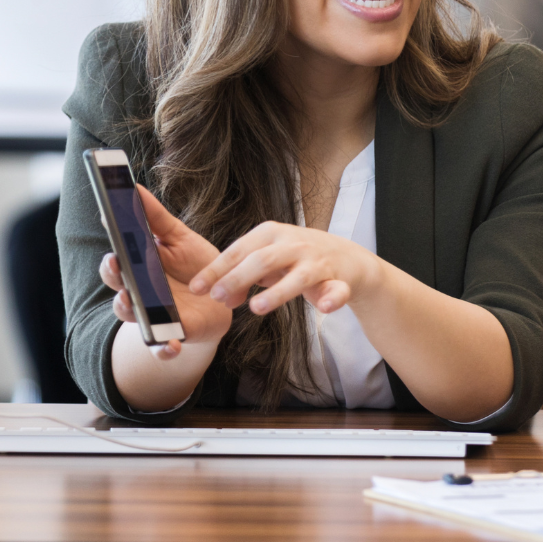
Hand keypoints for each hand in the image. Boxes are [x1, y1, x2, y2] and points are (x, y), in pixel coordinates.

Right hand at [100, 186, 229, 359]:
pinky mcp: (171, 336)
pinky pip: (161, 347)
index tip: (107, 232)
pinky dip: (163, 349)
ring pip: (130, 315)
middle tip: (117, 262)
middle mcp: (138, 293)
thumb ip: (156, 217)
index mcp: (137, 268)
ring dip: (127, 308)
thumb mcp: (178, 238)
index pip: (115, 260)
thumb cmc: (195, 265)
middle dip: (113, 275)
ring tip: (131, 299)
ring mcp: (152, 315)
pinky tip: (171, 345)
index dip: (110, 249)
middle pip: (116, 285)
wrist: (221, 299)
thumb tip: (134, 187)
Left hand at [187, 222, 383, 316]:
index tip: (195, 287)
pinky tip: (326, 307)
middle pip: (262, 260)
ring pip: (297, 277)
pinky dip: (333, 298)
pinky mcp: (338, 279)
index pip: (238, 250)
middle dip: (238, 278)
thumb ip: (241, 278)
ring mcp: (316, 261)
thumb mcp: (266, 263)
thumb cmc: (296, 258)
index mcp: (271, 234)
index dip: (216, 269)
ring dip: (277, 292)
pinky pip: (337, 290)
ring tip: (257, 307)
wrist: (346, 258)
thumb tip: (221, 298)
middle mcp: (293, 244)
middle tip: (217, 298)